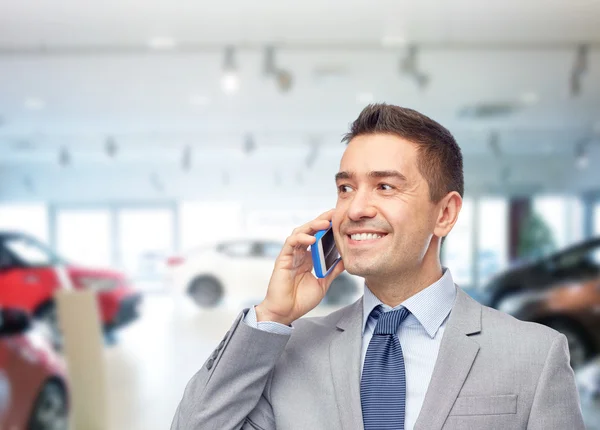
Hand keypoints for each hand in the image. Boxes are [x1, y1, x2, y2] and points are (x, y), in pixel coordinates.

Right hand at [255, 209, 345, 324]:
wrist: (286, 313)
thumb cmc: (300, 300)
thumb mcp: (323, 283)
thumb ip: (333, 271)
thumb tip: (346, 260)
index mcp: (308, 258)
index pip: (318, 237)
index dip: (327, 227)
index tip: (340, 219)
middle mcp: (299, 253)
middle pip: (309, 230)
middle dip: (321, 220)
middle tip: (334, 214)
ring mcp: (290, 255)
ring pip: (300, 232)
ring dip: (312, 226)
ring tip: (325, 223)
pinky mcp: (283, 259)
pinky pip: (291, 243)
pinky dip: (301, 238)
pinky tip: (312, 238)